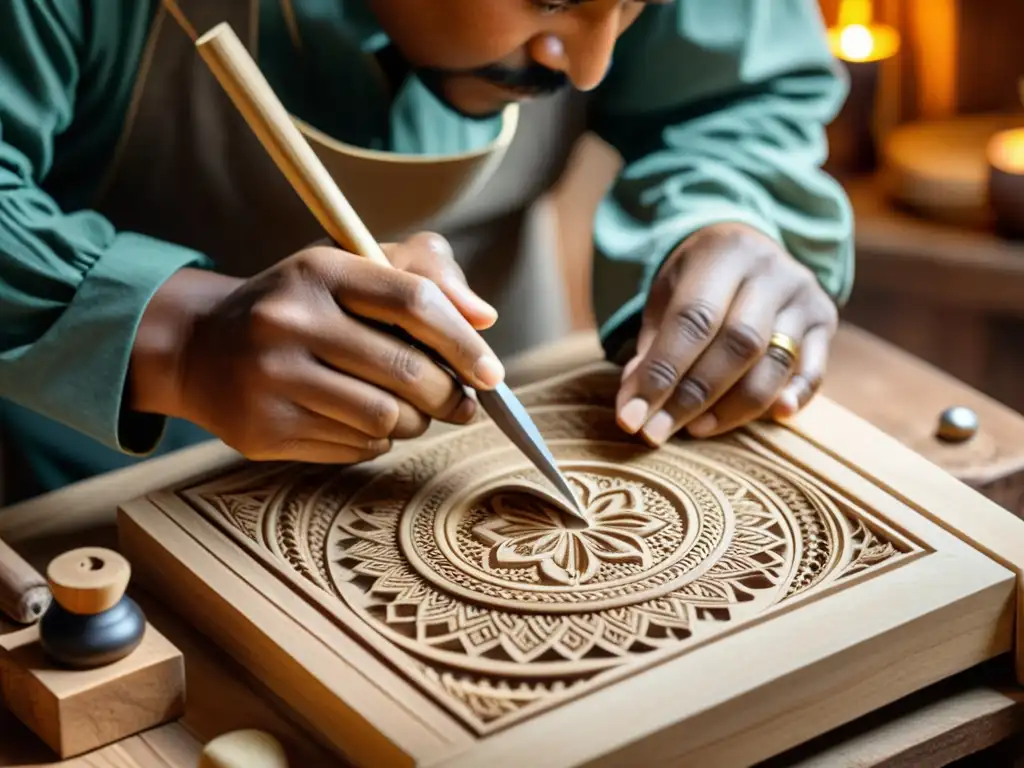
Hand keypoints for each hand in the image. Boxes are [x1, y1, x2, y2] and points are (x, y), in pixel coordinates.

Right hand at [130, 233, 501, 462]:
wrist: (201, 348)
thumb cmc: (300, 305)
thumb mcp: (351, 268)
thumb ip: (425, 274)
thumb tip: (483, 317)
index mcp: (320, 269)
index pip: (413, 301)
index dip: (464, 342)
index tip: (491, 374)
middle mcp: (290, 320)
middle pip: (407, 372)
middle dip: (449, 396)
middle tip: (460, 403)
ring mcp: (272, 378)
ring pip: (386, 420)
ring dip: (415, 423)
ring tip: (409, 412)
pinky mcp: (263, 430)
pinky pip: (355, 449)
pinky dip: (376, 442)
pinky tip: (360, 422)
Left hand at [616, 222, 837, 444]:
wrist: (748, 248)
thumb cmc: (696, 282)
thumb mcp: (665, 297)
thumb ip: (652, 346)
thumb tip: (636, 404)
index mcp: (722, 254)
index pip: (692, 320)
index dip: (661, 374)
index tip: (632, 418)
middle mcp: (769, 269)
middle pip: (737, 344)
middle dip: (694, 396)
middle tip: (658, 432)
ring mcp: (802, 294)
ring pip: (774, 362)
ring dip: (734, 407)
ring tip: (695, 429)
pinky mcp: (824, 319)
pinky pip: (814, 370)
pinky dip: (795, 397)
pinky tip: (774, 417)